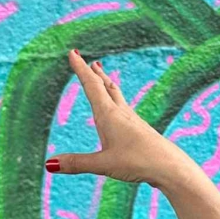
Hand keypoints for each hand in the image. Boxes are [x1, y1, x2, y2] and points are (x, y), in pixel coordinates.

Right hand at [47, 49, 198, 189]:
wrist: (169, 166)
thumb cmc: (138, 162)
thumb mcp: (103, 164)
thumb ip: (77, 163)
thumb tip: (49, 164)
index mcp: (108, 115)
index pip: (91, 86)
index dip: (80, 69)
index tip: (73, 52)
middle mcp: (121, 112)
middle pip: (105, 86)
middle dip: (94, 73)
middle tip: (88, 60)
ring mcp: (133, 119)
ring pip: (117, 95)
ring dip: (106, 84)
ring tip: (102, 76)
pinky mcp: (140, 129)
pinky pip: (124, 108)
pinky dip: (116, 100)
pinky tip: (119, 110)